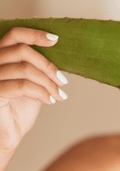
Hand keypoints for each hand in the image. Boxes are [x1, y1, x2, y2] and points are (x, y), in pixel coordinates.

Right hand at [0, 27, 67, 157]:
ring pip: (25, 69)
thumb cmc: (18, 110)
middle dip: (48, 65)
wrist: (7, 136)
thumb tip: (61, 58)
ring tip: (59, 94)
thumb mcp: (33, 83)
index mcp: (0, 58)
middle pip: (22, 50)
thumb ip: (40, 69)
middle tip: (62, 80)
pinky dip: (42, 92)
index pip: (14, 35)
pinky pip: (22, 86)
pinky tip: (50, 100)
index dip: (35, 34)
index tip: (56, 40)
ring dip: (48, 82)